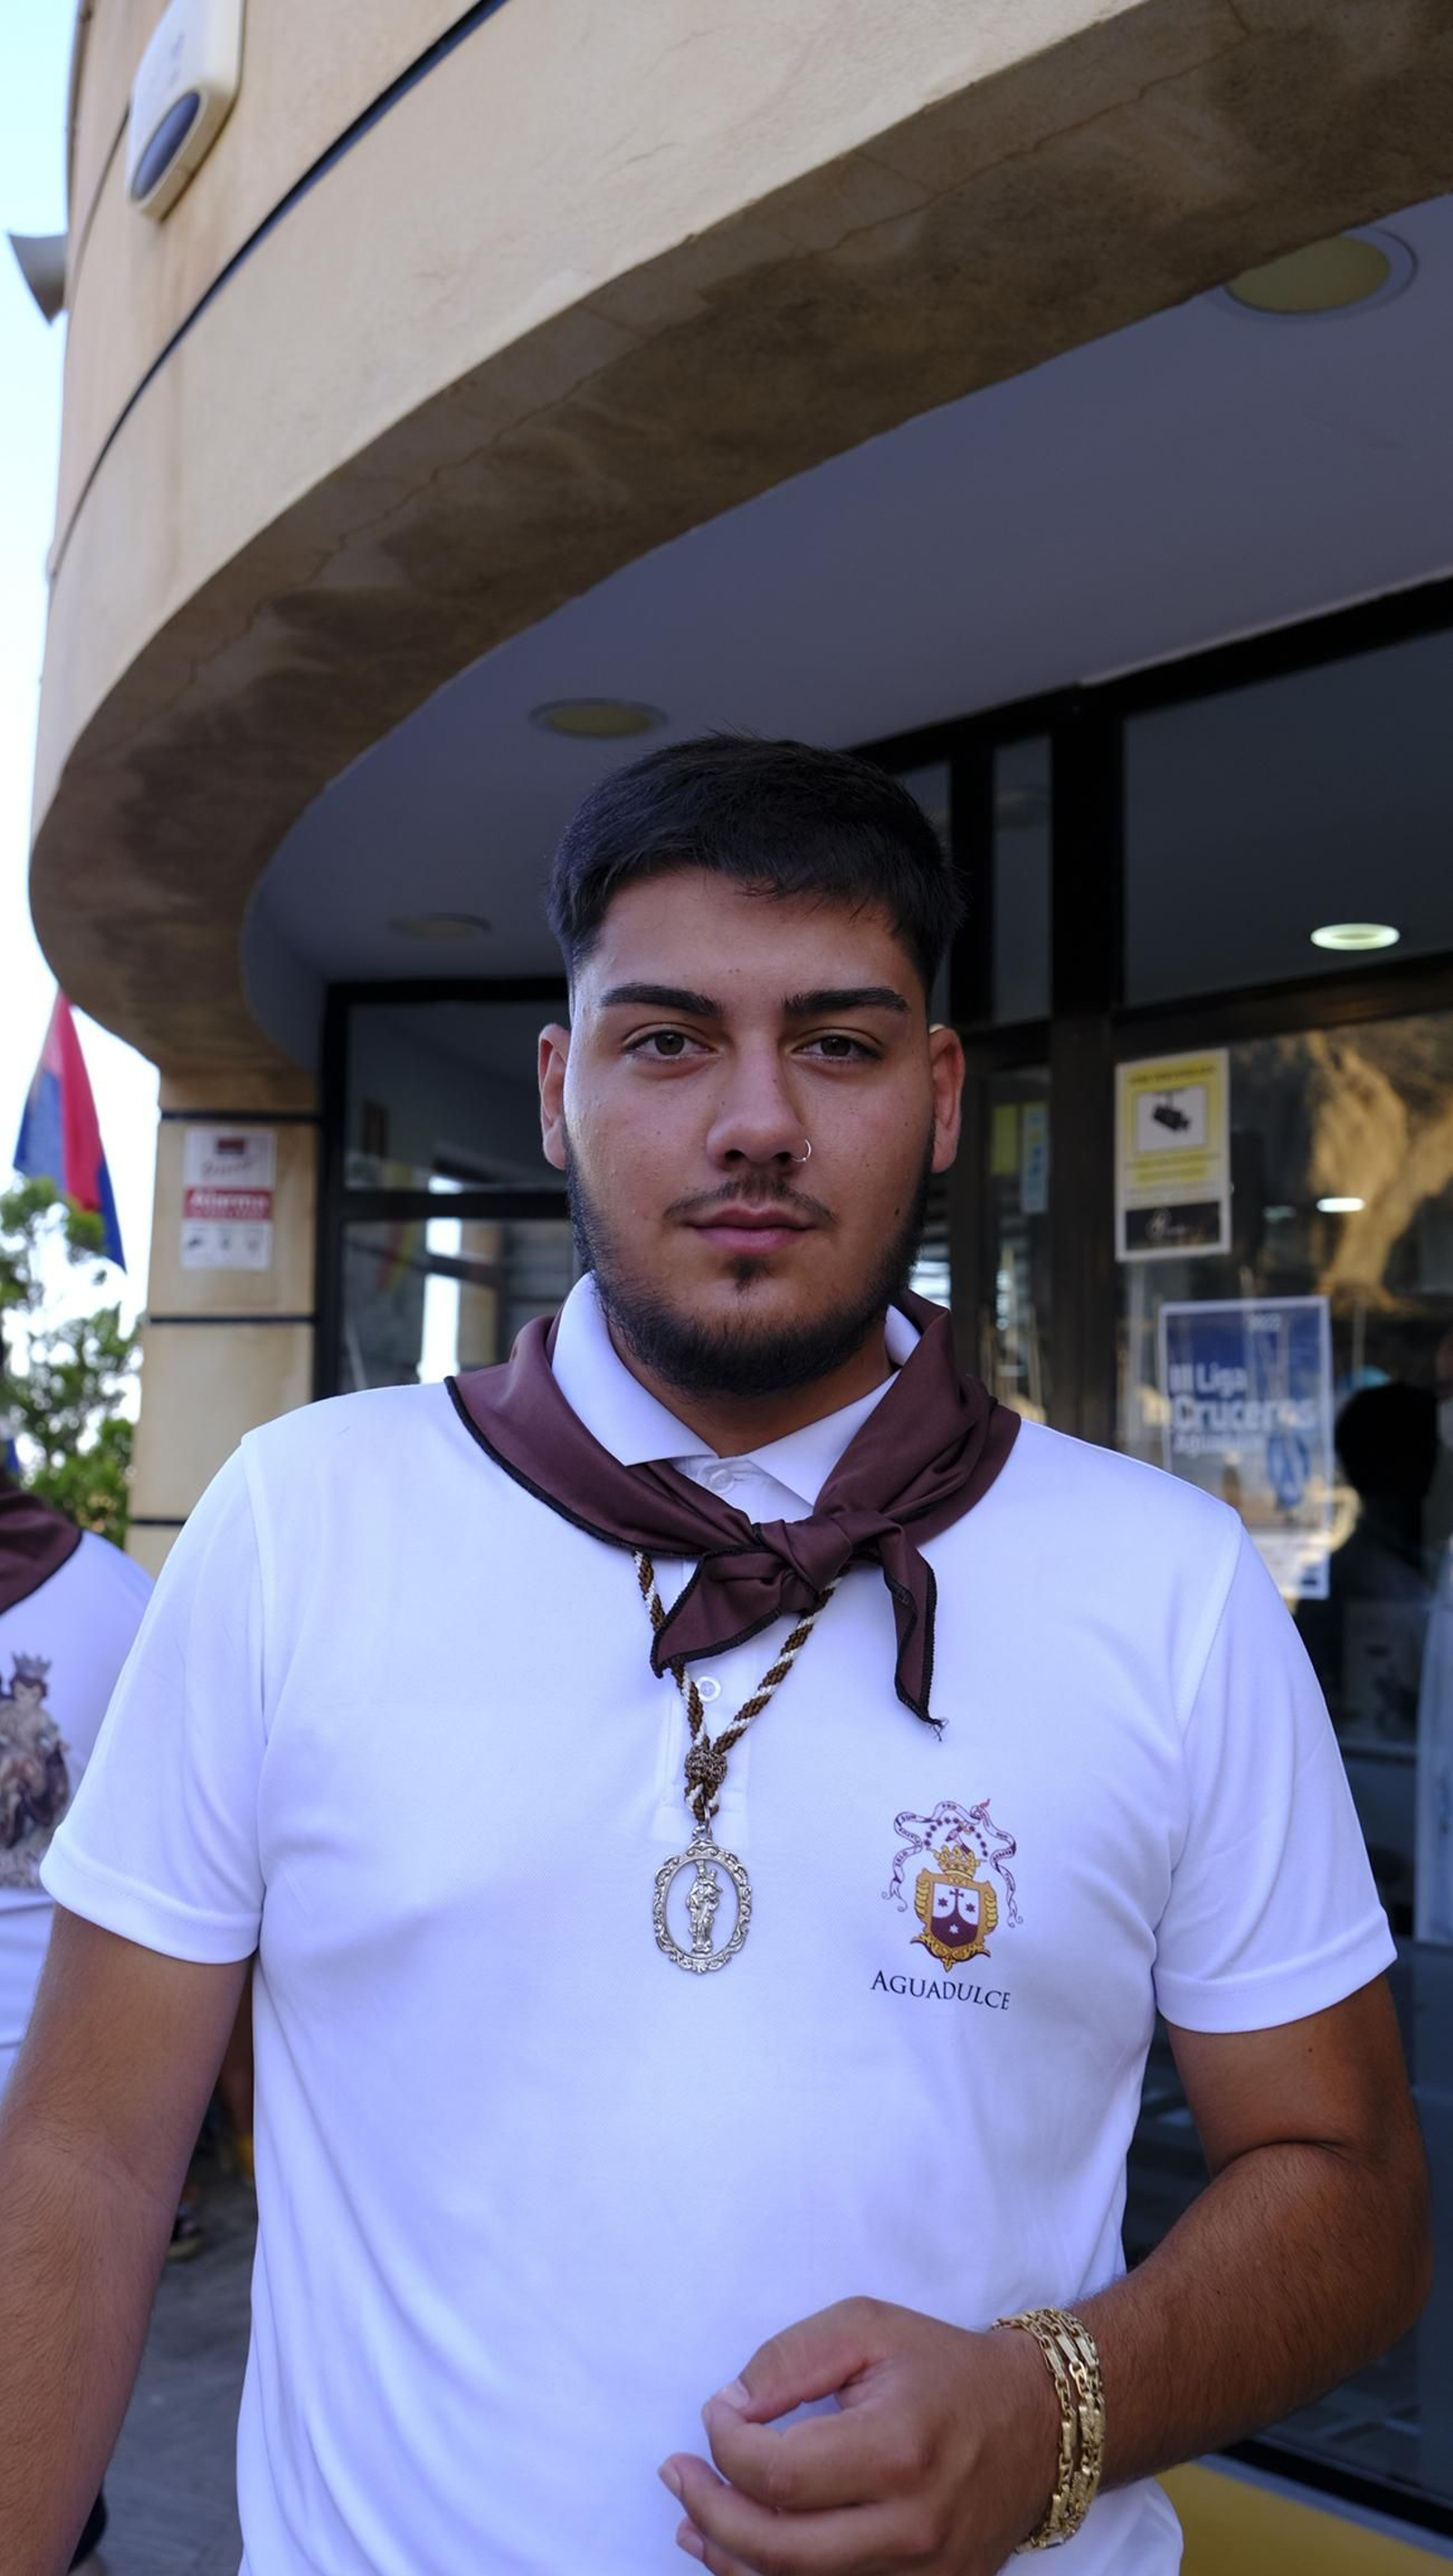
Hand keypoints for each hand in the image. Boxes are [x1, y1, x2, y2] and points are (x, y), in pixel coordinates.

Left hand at [658, 2296, 1060, 2574]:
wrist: (1038, 2424)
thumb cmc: (943, 2368)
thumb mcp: (867, 2327)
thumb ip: (789, 2360)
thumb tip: (730, 2409)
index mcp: (896, 2450)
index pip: (778, 2474)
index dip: (725, 2446)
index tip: (714, 2412)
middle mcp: (909, 2527)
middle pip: (778, 2550)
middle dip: (710, 2512)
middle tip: (674, 2474)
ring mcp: (921, 2575)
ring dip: (730, 2559)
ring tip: (691, 2519)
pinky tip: (738, 2558)